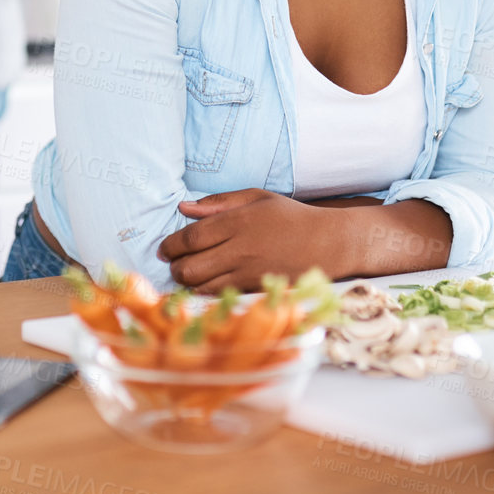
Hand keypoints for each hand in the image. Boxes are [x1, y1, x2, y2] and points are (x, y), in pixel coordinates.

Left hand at [158, 189, 346, 291]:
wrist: (328, 243)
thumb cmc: (291, 217)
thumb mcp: (257, 198)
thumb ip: (218, 203)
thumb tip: (183, 207)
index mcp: (238, 222)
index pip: (190, 238)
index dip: (171, 245)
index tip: (165, 248)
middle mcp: (240, 249)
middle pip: (190, 266)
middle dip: (175, 266)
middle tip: (175, 262)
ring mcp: (248, 273)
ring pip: (202, 285)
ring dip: (187, 282)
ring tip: (187, 274)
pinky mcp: (256, 290)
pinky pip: (221, 296)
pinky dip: (206, 293)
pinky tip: (205, 286)